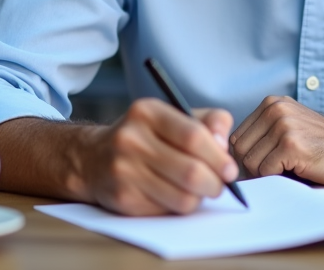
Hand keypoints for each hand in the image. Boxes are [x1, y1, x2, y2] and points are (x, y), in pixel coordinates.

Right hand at [88, 98, 238, 214]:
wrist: (93, 158)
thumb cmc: (146, 136)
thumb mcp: (174, 116)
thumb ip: (209, 122)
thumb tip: (224, 146)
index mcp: (148, 112)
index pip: (193, 136)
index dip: (218, 157)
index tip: (230, 170)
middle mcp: (131, 139)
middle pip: (191, 172)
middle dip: (214, 184)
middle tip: (219, 185)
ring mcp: (123, 170)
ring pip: (182, 198)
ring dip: (198, 198)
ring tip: (195, 190)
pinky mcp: (121, 198)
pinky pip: (166, 211)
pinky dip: (176, 207)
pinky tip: (170, 194)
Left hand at [229, 96, 323, 185]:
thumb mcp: (291, 128)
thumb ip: (263, 135)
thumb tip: (228, 158)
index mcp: (272, 103)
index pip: (236, 137)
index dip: (246, 157)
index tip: (262, 167)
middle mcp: (275, 109)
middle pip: (239, 149)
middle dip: (252, 167)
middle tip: (274, 173)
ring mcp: (282, 125)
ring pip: (249, 162)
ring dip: (265, 174)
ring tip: (288, 170)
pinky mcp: (291, 144)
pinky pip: (265, 171)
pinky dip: (276, 178)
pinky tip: (297, 171)